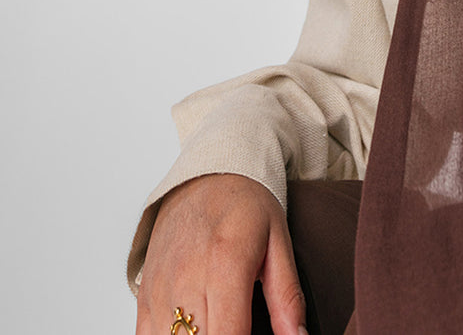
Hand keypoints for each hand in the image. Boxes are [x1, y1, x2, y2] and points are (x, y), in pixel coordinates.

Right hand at [135, 173, 306, 334]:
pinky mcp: (143, 295)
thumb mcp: (279, 242)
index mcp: (226, 264)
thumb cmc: (247, 205)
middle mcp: (185, 278)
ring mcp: (159, 288)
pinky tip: (195, 330)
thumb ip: (287, 297)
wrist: (208, 174)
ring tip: (224, 325)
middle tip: (245, 327)